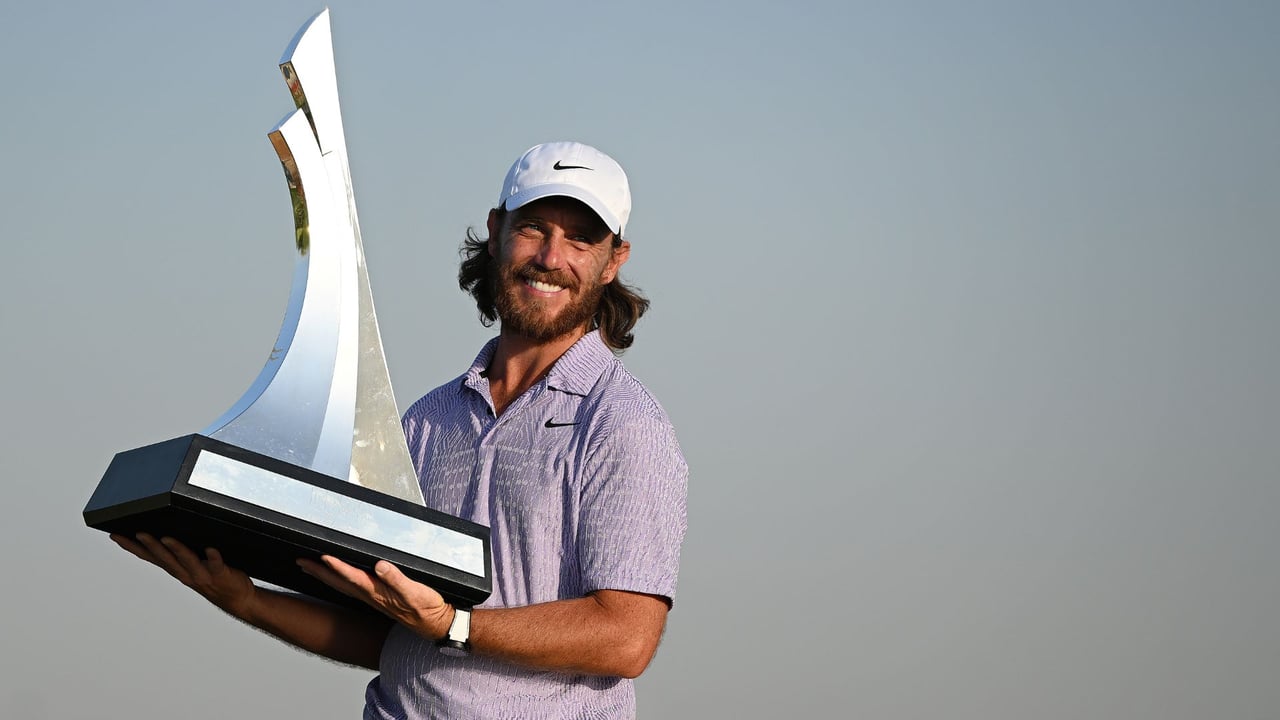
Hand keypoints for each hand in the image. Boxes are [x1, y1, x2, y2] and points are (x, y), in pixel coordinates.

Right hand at [111, 533, 255, 619]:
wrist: (237, 598)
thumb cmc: (213, 577)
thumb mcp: (191, 563)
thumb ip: (179, 550)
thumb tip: (165, 528)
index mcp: (176, 569)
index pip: (150, 557)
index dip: (132, 547)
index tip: (116, 535)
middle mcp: (185, 573)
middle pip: (165, 558)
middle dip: (150, 545)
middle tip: (138, 532)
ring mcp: (202, 574)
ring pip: (186, 561)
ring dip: (176, 550)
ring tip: (166, 538)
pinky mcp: (221, 573)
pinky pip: (216, 564)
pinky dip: (213, 557)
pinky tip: (211, 549)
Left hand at [298, 556, 453, 640]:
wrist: (435, 624)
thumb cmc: (426, 608)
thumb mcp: (415, 593)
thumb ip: (397, 579)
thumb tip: (380, 566)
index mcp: (378, 592)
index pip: (352, 577)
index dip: (337, 567)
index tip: (322, 556)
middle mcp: (371, 596)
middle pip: (339, 583)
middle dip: (318, 572)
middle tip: (300, 561)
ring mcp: (373, 598)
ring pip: (342, 586)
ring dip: (324, 576)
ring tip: (310, 567)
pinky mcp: (378, 599)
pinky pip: (351, 588)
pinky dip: (339, 580)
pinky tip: (338, 577)